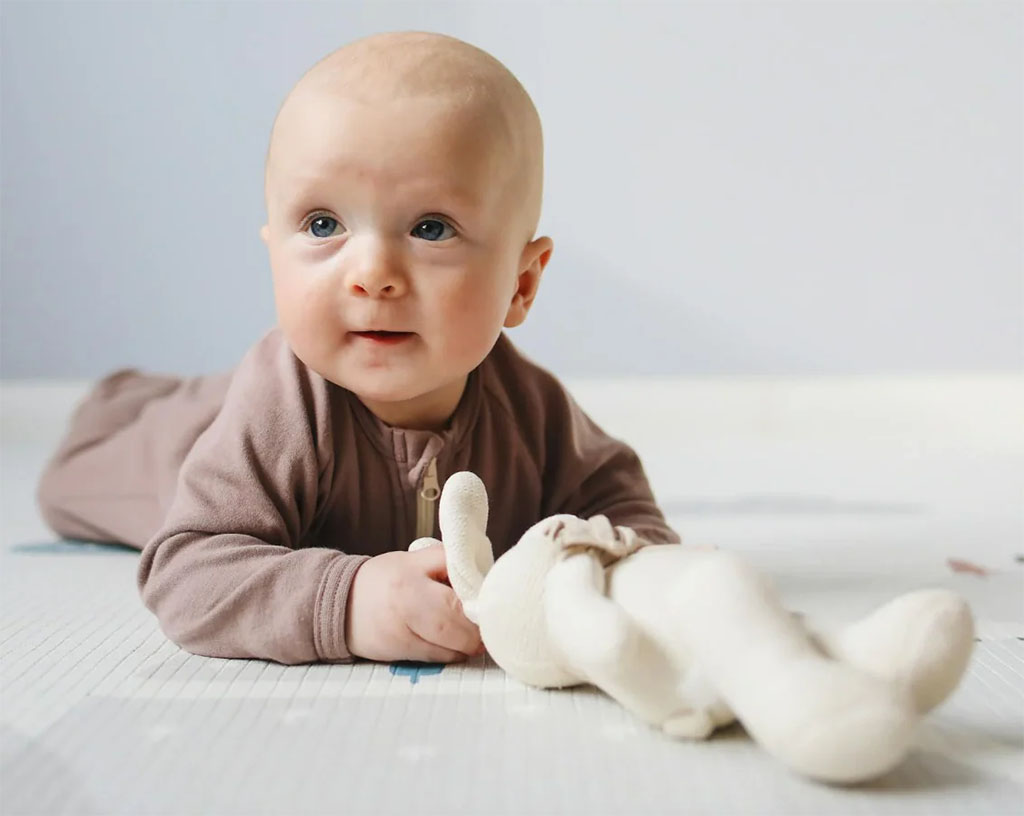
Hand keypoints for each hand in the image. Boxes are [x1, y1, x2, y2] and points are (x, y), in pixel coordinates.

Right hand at [344, 545, 483, 662]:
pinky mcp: (400, 658)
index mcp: (411, 587)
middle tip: (486, 622)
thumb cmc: (385, 578)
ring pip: (450, 652)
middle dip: (478, 632)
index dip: (479, 608)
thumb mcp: (414, 559)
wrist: (340, 604)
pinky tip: (452, 640)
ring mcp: (402, 642)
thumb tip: (483, 574)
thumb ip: (447, 561)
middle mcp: (406, 618)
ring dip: (467, 645)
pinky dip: (451, 652)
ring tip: (471, 630)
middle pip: (457, 634)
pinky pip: (437, 660)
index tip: (489, 604)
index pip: (457, 604)